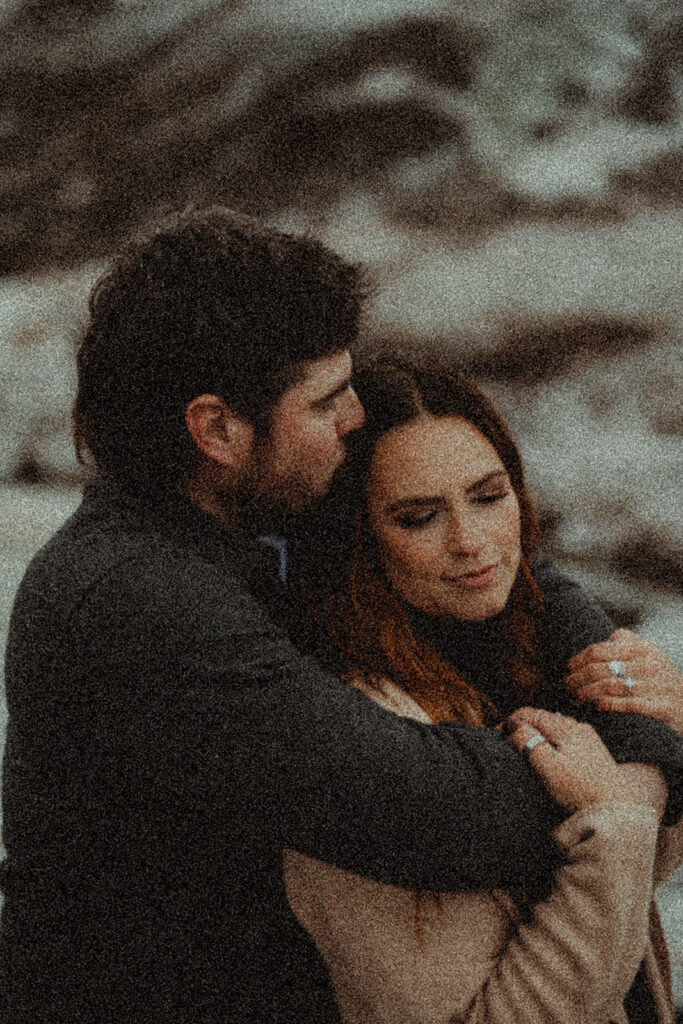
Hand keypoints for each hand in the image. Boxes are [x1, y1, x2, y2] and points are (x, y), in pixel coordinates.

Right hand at [503, 707, 639, 812]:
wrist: (619, 810)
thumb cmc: (583, 791)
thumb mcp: (549, 767)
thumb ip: (529, 742)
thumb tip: (513, 725)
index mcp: (565, 727)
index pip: (529, 713)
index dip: (509, 722)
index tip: (496, 737)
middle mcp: (578, 727)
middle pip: (541, 719)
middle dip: (522, 728)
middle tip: (507, 746)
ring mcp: (588, 740)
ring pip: (554, 729)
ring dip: (537, 736)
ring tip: (525, 753)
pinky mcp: (594, 753)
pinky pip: (565, 740)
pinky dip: (551, 744)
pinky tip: (549, 760)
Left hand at [565, 629, 682, 738]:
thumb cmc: (661, 681)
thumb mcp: (650, 655)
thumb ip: (629, 642)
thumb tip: (608, 637)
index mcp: (643, 649)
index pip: (599, 651)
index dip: (578, 660)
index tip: (568, 669)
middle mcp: (650, 665)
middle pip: (599, 669)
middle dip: (577, 679)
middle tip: (566, 687)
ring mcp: (656, 686)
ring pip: (608, 687)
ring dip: (586, 694)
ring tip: (576, 699)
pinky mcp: (660, 707)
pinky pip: (625, 704)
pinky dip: (606, 705)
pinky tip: (594, 707)